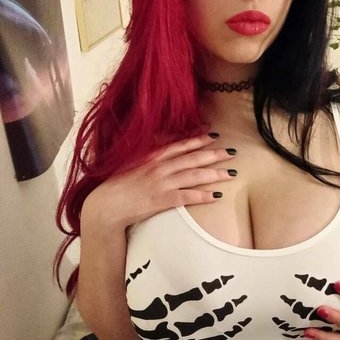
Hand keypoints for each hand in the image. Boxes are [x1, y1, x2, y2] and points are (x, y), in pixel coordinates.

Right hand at [81, 133, 236, 231]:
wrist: (106, 204)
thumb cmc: (117, 183)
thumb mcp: (131, 162)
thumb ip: (148, 153)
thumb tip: (160, 142)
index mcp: (153, 156)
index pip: (181, 145)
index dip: (199, 139)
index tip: (214, 135)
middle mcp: (160, 167)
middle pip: (193, 159)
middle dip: (214, 154)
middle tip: (232, 152)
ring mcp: (163, 184)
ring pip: (194, 176)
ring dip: (214, 174)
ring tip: (230, 173)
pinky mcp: (163, 200)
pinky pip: (188, 197)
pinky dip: (203, 196)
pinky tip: (216, 196)